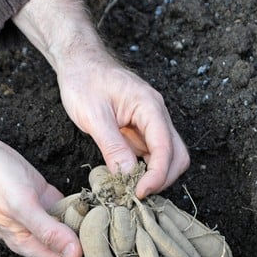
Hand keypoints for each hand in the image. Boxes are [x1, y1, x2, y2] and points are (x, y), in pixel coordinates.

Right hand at [0, 133, 130, 256]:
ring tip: (124, 242)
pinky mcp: (47, 200)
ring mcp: (44, 218)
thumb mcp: (21, 206)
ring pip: (75, 235)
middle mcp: (39, 236)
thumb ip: (47, 231)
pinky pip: (72, 214)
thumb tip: (75, 254)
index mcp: (30, 244)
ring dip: (98, 240)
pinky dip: (90, 216)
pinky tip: (109, 213)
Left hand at [13, 0, 189, 197]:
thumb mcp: (93, 115)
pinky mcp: (141, 130)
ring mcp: (151, 123)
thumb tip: (127, 176)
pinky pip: (152, 155)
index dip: (157, 175)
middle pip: (177, 155)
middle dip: (162, 179)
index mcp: (150, 107)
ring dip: (156, 176)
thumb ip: (112, 146)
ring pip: (168, 157)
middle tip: (137, 195)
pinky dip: (145, 170)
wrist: (79, 62)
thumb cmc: (83, 81)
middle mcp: (157, 115)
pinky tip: (128, 178)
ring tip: (132, 190)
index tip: (139, 193)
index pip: (166, 148)